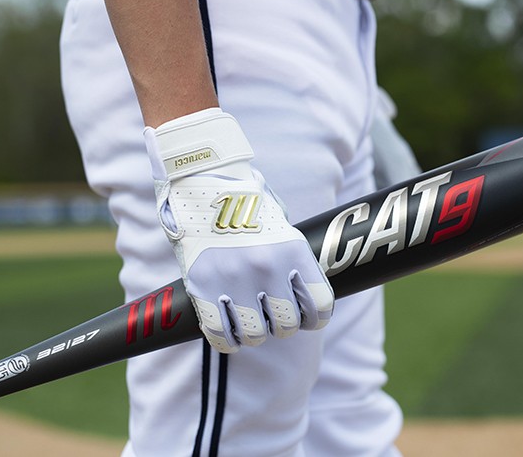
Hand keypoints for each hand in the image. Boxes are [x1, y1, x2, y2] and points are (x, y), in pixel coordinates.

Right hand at [144, 108, 333, 352]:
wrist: (201, 181)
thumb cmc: (246, 206)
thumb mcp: (283, 227)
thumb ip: (294, 262)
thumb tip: (305, 298)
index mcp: (293, 252)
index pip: (321, 306)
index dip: (315, 317)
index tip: (307, 316)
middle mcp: (267, 268)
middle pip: (287, 326)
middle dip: (282, 324)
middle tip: (272, 312)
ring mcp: (234, 279)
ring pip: (257, 335)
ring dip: (255, 333)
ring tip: (249, 319)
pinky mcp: (203, 288)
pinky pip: (222, 335)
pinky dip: (228, 340)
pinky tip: (230, 331)